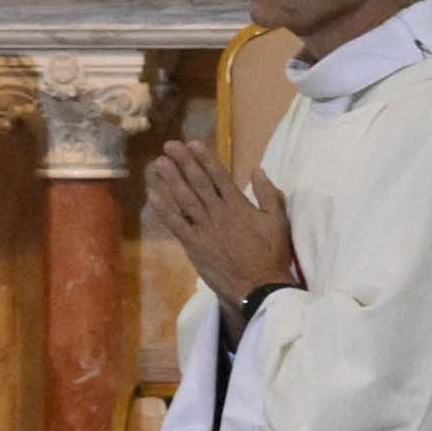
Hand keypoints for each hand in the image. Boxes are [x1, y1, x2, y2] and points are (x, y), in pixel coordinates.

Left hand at [142, 138, 301, 311]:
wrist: (259, 287)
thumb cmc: (271, 255)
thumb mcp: (278, 221)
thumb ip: (268, 194)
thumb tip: (258, 169)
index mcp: (239, 205)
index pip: (219, 176)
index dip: (204, 158)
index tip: (192, 143)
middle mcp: (219, 213)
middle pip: (198, 183)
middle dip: (184, 163)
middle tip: (170, 145)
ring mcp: (205, 229)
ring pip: (185, 199)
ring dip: (171, 180)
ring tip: (159, 163)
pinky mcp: (194, 246)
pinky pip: (177, 225)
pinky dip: (164, 210)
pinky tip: (153, 196)